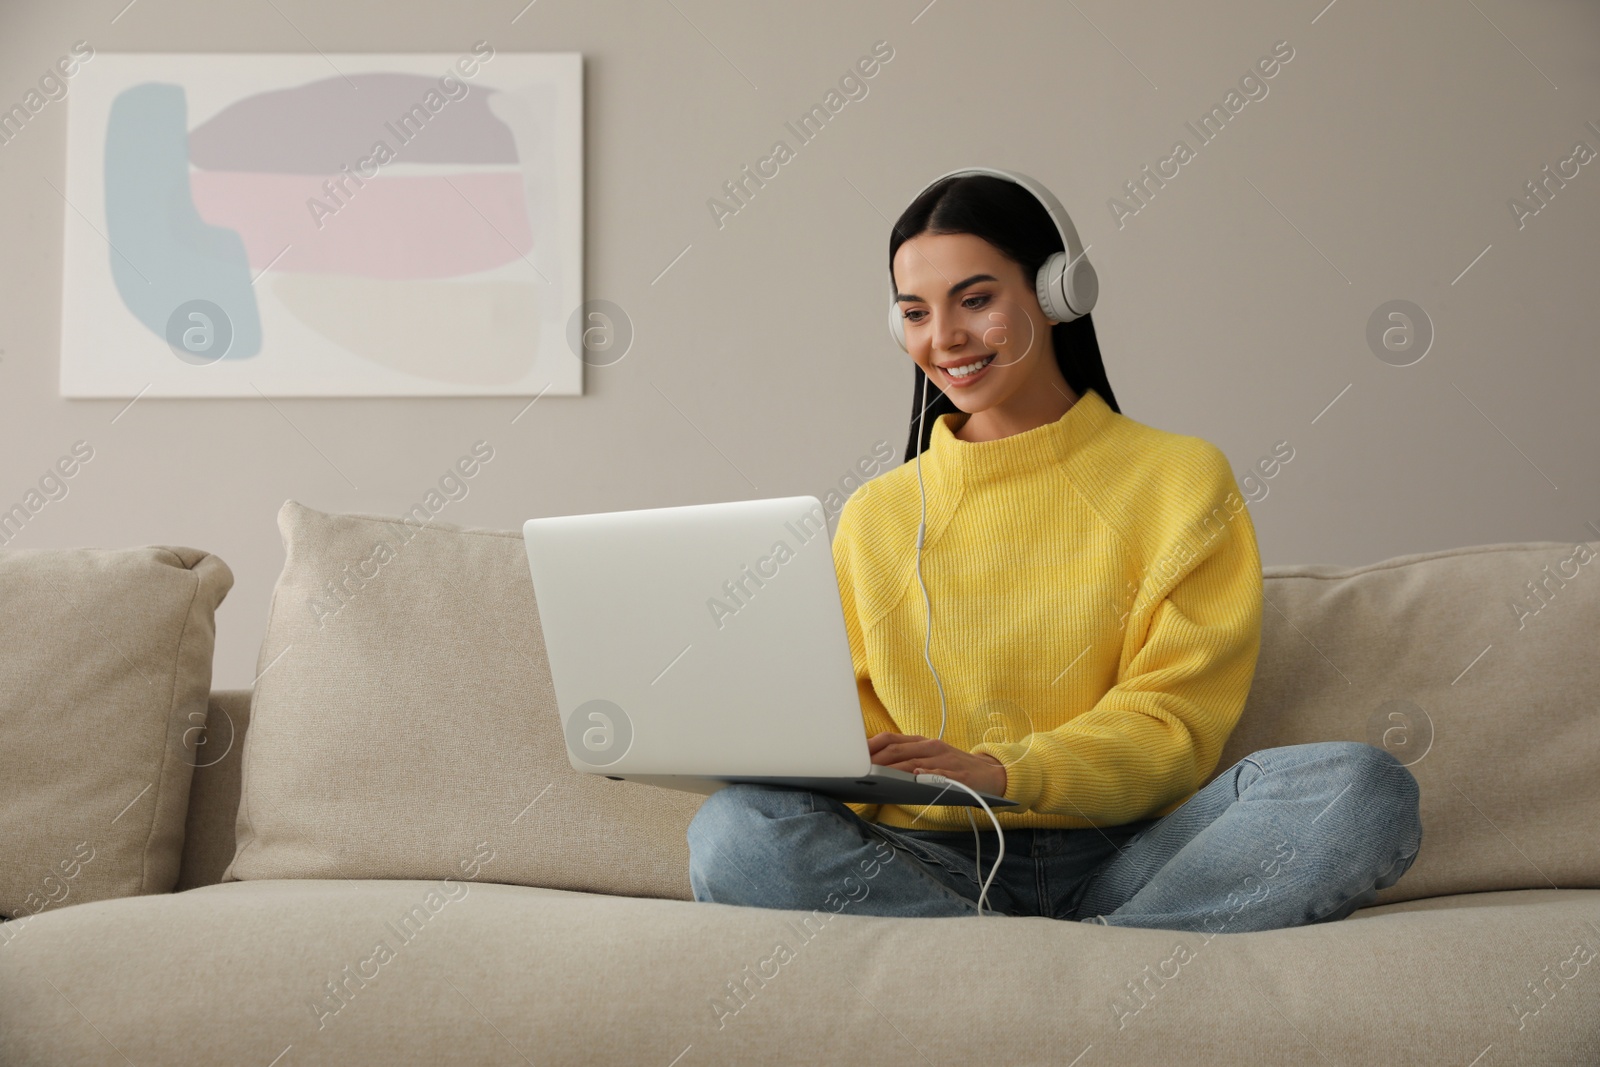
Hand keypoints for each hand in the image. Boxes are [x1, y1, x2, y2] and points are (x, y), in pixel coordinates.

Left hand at [868, 732, 1007, 797]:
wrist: (991, 773)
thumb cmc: (954, 767)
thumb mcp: (930, 759)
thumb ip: (907, 760)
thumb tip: (876, 768)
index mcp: (922, 742)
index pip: (891, 739)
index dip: (871, 745)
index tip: (852, 753)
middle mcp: (932, 747)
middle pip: (898, 750)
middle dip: (875, 759)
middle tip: (857, 769)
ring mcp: (945, 759)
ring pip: (914, 763)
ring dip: (893, 770)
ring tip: (875, 777)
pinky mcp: (959, 775)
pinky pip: (940, 774)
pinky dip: (927, 775)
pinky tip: (915, 778)